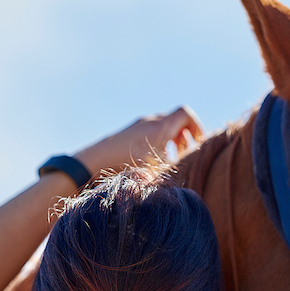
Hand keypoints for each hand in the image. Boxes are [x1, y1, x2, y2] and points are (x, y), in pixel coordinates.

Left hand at [73, 106, 203, 174]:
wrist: (93, 161)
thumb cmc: (125, 167)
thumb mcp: (156, 172)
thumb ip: (175, 171)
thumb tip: (191, 177)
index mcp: (160, 127)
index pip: (185, 113)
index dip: (196, 126)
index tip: (196, 143)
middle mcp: (150, 121)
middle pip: (174, 119)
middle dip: (183, 135)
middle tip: (184, 153)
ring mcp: (137, 125)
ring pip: (161, 125)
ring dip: (170, 139)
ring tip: (169, 158)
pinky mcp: (127, 132)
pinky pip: (148, 130)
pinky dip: (156, 141)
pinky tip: (151, 159)